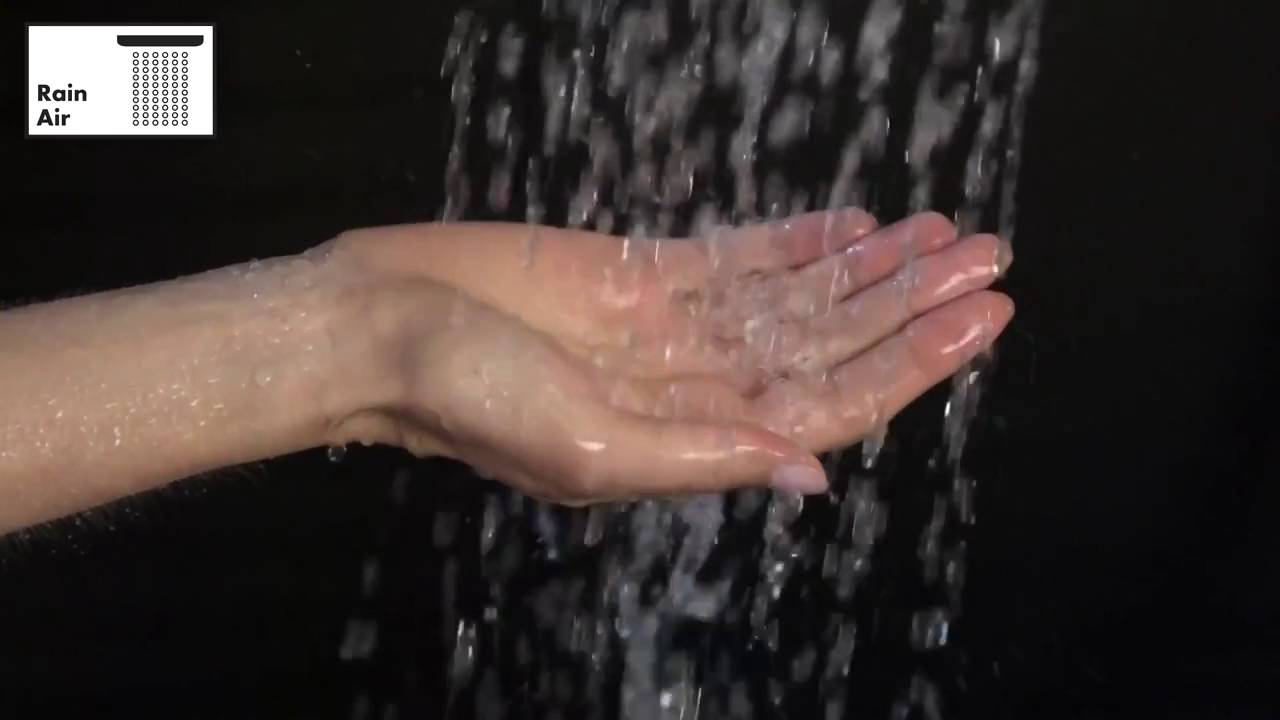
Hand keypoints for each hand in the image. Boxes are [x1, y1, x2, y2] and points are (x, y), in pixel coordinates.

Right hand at [327, 210, 1012, 503]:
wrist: (386, 326)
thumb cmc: (470, 398)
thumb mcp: (591, 450)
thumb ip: (704, 458)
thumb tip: (808, 474)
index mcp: (693, 439)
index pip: (832, 403)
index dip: (912, 364)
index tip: (982, 319)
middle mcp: (697, 385)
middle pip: (831, 344)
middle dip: (913, 305)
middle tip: (991, 258)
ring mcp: (674, 326)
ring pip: (797, 297)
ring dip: (871, 268)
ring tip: (945, 234)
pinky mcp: (642, 274)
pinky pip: (739, 258)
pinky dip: (798, 242)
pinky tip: (854, 226)